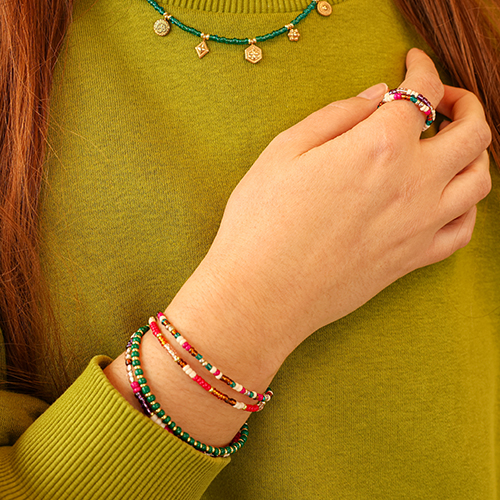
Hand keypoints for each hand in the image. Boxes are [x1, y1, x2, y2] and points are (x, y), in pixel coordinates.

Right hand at [107, 48, 491, 446]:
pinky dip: (466, 205)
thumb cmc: (261, 223)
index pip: (421, 93)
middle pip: (472, 132)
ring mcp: (418, 226)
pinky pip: (463, 230)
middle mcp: (412, 184)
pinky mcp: (412, 260)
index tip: (413, 65)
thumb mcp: (284, 151)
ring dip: (474, 153)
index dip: (421, 70)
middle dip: (463, 104)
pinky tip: (446, 198)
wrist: (261, 294)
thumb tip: (377, 96)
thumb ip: (337, 116)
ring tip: (451, 147)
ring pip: (479, 179)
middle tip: (444, 101)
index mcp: (378, 147)